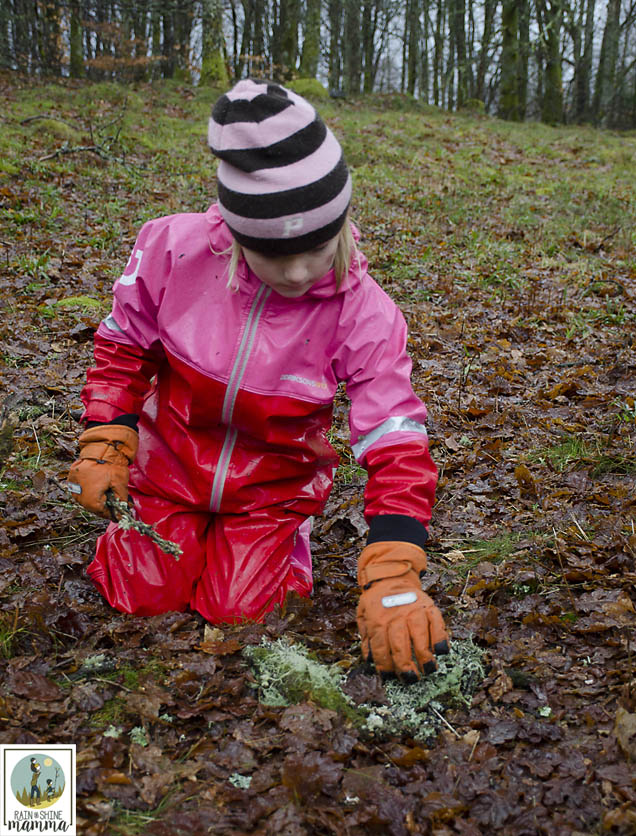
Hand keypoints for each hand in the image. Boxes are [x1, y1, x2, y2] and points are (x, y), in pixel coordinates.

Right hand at [67, 425, 137, 518]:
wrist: (102, 447)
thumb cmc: (112, 466)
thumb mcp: (120, 485)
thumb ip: (121, 501)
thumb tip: (123, 513)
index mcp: (90, 500)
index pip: (102, 512)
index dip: (112, 513)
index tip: (120, 513)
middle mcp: (79, 496)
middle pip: (93, 506)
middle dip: (105, 505)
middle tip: (116, 502)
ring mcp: (73, 487)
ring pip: (86, 498)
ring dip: (96, 497)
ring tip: (108, 492)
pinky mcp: (72, 478)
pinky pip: (81, 489)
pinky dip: (90, 489)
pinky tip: (99, 485)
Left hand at [356, 541, 448, 682]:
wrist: (390, 574)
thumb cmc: (376, 598)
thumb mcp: (363, 614)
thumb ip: (366, 637)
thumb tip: (369, 660)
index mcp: (378, 619)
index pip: (381, 648)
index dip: (385, 665)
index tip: (390, 676)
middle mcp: (396, 615)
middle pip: (400, 645)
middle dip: (406, 666)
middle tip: (411, 679)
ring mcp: (413, 610)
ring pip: (419, 636)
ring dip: (425, 655)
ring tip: (429, 670)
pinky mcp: (428, 605)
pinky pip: (436, 623)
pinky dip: (440, 637)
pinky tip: (441, 651)